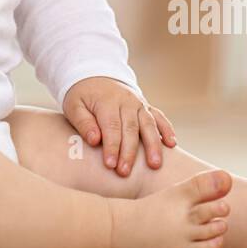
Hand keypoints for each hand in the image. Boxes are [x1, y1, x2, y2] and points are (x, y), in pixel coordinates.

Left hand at [61, 76, 175, 177]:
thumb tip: (95, 140)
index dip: (112, 147)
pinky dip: (167, 129)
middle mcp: (126, 102)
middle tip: (125, 172)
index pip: (111, 126)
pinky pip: (159, 117)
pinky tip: (172, 144)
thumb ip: (83, 122)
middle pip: (131, 129)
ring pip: (149, 124)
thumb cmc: (82, 96)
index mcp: (107, 101)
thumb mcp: (74, 105)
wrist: (95, 75)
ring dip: (153, 145)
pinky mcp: (146, 106)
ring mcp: (139, 103)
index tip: (110, 165)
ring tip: (155, 164)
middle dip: (129, 152)